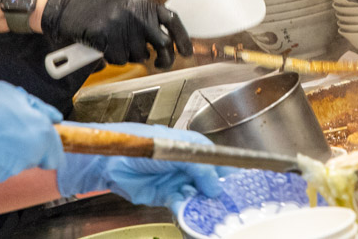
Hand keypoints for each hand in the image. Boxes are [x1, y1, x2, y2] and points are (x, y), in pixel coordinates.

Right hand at [40, 0, 191, 67]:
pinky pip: (120, 59)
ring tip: (118, 44)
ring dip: (130, 56)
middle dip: (163, 59)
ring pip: (140, 55)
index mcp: (144, 3)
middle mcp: (136, 11)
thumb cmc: (100, 10)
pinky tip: (106, 46)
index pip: (172, 20)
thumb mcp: (129, 7)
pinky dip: (113, 58)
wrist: (71, 5)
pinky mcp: (106, 35)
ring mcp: (121, 23)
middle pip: (162, 44)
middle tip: (158, 63)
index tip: (188, 52)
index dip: (183, 38)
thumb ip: (147, 21)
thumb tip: (168, 44)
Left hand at [56, 121, 226, 211]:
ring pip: (198, 196)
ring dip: (204, 204)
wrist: (113, 160)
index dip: (230, 173)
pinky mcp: (166, 196)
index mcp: (194, 147)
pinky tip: (193, 214)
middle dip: (219, 193)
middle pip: (210, 181)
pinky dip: (188, 211)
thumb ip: (199, 168)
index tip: (244, 185)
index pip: (218, 160)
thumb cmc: (143, 143)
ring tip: (214, 213)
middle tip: (232, 205)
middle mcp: (188, 165)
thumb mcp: (177, 151)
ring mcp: (178, 180)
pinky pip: (183, 205)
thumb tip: (217, 187)